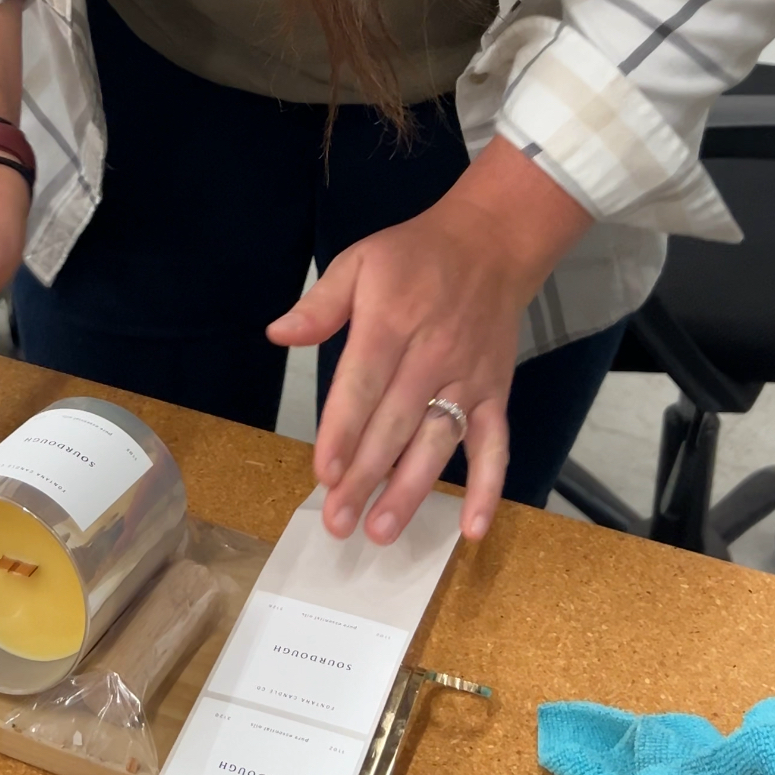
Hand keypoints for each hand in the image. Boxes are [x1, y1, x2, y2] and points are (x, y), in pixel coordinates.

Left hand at [267, 137, 591, 545]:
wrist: (490, 243)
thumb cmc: (414, 256)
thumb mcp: (359, 261)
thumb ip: (320, 303)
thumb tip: (278, 334)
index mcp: (392, 321)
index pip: (363, 384)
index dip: (343, 430)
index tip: (325, 473)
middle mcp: (432, 354)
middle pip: (395, 424)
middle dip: (366, 477)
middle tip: (338, 523)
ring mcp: (468, 378)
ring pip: (438, 441)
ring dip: (412, 490)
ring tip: (382, 531)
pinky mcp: (495, 392)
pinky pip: (496, 444)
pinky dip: (489, 486)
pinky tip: (473, 529)